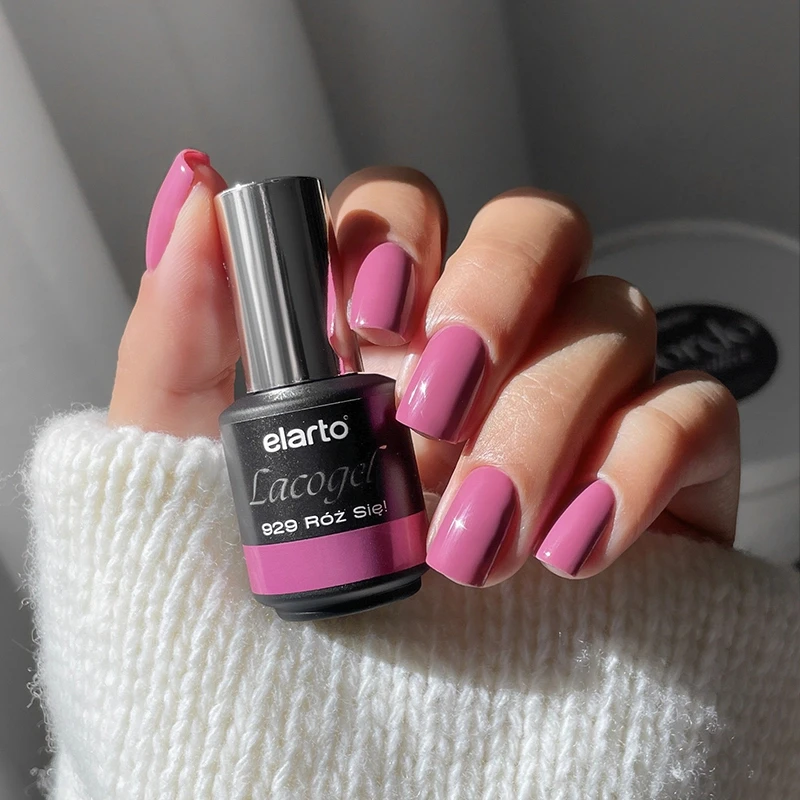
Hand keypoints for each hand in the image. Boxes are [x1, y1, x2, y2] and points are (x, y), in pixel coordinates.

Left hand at [109, 153, 739, 585]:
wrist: (370, 731)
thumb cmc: (280, 598)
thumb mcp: (194, 470)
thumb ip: (183, 333)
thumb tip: (197, 191)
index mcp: (389, 329)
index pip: (411, 207)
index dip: (396, 226)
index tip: (367, 312)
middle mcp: (493, 345)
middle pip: (535, 229)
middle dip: (493, 296)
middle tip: (435, 412)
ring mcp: (584, 398)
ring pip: (613, 317)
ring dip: (543, 419)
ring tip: (476, 543)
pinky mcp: (661, 466)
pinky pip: (695, 410)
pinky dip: (641, 465)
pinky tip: (576, 550)